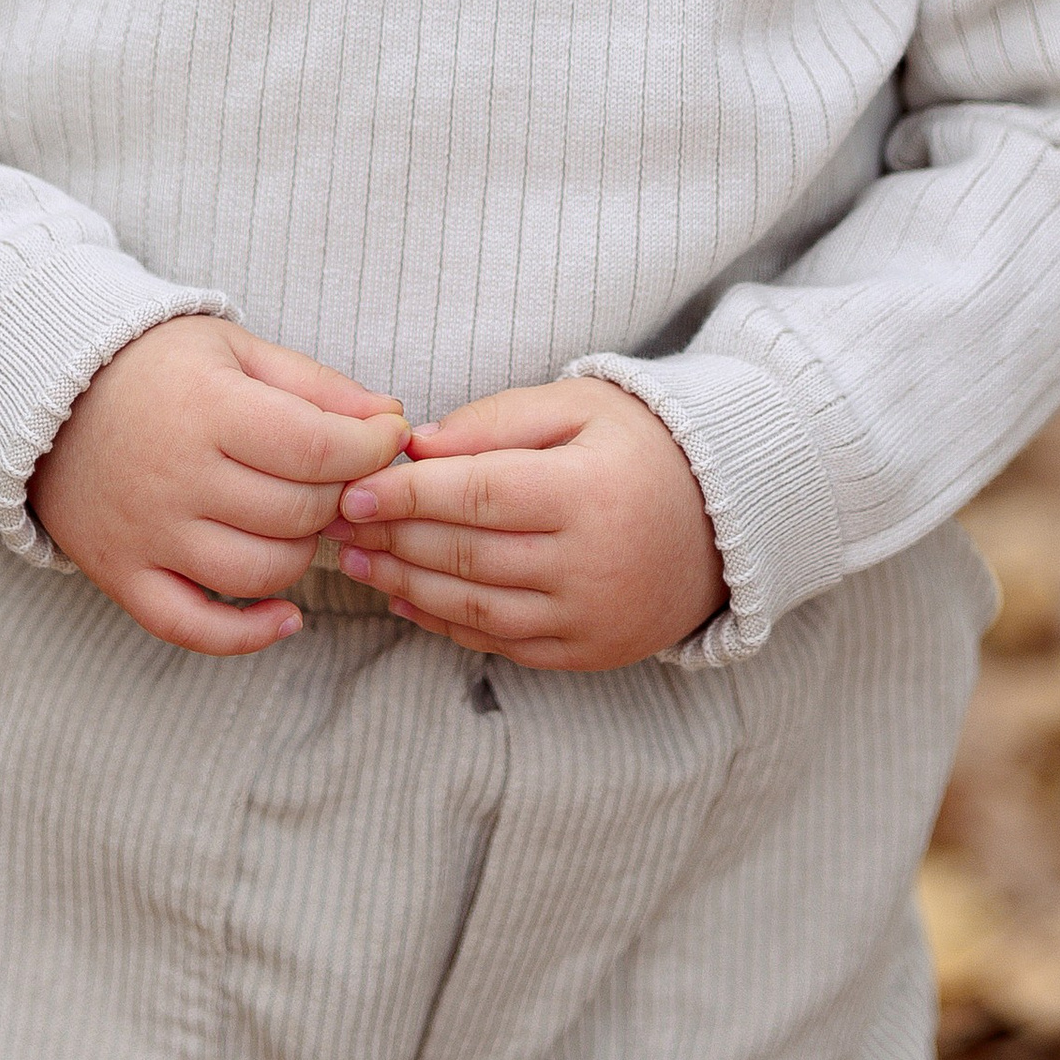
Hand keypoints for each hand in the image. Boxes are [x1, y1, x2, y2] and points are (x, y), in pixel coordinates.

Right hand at [32, 318, 406, 656]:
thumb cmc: (154, 366)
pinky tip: (287, 616)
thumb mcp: (235, 349)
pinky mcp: (123, 576)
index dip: (372, 450)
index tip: (386, 438)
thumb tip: (389, 419)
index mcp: (208, 409)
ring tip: (300, 519)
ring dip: (304, 552)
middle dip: (341, 496)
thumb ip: (315, 384)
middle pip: (297, 513)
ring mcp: (147, 534)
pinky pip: (194, 628)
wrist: (47, 394)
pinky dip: (248, 635)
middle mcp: (176, 476)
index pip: (319, 449)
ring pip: (261, 572)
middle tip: (341, 475)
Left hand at [333, 378, 725, 670]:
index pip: (478, 495)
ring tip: (355, 561)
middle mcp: (591, 563)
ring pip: (475, 608)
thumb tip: (417, 447)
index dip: (407, 495)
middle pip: (468, 555)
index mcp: (589, 491)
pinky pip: (500, 644)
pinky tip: (404, 597)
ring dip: (405, 586)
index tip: (351, 490)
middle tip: (334, 524)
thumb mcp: (580, 406)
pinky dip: (444, 624)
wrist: (725, 521)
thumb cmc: (642, 447)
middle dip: (392, 539)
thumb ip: (496, 421)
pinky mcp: (587, 652)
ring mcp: (590, 616)